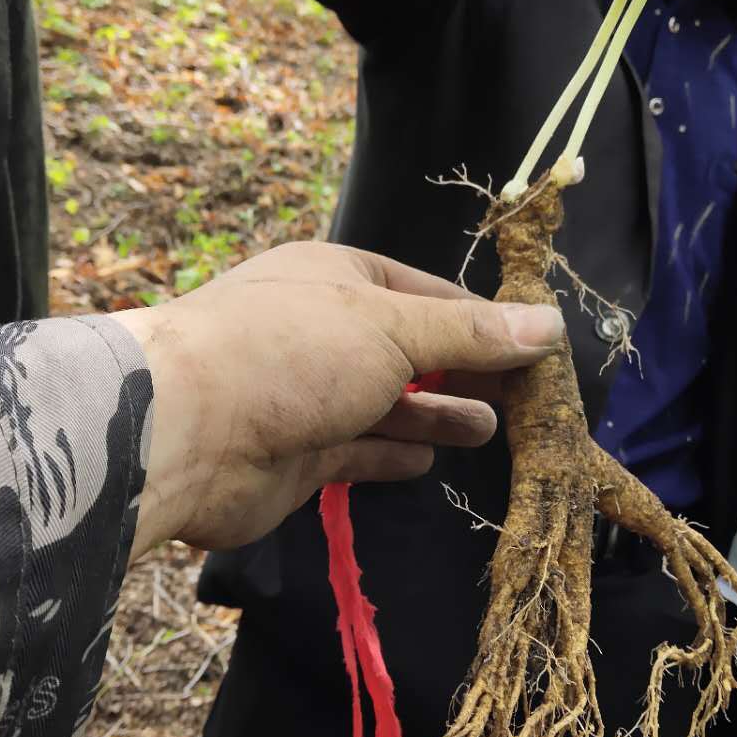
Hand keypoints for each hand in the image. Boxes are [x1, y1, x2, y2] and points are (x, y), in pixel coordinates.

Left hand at [113, 241, 564, 557]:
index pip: (426, 292)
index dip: (480, 318)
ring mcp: (306, 394)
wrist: (185, 432)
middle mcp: (321, 330)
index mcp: (338, 277)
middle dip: (464, 370)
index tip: (533, 347)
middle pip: (409, 350)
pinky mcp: (296, 454)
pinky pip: (357, 449)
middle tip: (525, 398)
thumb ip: (470, 334)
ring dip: (436, 414)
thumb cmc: (292, 353)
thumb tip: (551, 325)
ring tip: (492, 428)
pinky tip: (427, 459)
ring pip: (387, 403)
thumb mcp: (393, 328)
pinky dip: (392, 452)